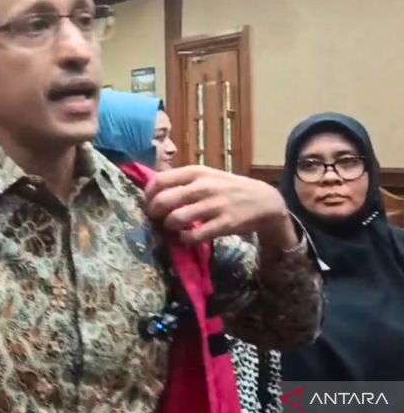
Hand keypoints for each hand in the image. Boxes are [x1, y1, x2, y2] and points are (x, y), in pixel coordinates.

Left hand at [144, 165, 290, 243]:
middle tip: (156, 219)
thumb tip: (152, 190)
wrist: (264, 200)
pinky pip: (194, 236)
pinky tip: (187, 237)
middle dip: (153, 213)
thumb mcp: (206, 176)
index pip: (159, 180)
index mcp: (196, 172)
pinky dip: (185, 239)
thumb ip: (182, 180)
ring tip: (172, 229)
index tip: (148, 203)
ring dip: (168, 227)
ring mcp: (214, 205)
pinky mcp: (224, 224)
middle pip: (163, 201)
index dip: (148, 195)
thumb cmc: (228, 188)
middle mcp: (203, 186)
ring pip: (175, 219)